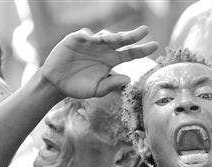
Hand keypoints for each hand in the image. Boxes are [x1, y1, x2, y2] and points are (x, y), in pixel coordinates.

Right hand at [40, 25, 157, 98]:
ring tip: (117, 38)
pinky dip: (88, 35)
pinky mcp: (76, 39)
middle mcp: (104, 50)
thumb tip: (128, 78)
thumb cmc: (78, 87)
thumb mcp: (96, 90)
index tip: (155, 45)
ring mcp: (90, 43)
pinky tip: (91, 38)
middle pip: (121, 40)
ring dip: (112, 35)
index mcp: (111, 61)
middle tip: (144, 31)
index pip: (130, 53)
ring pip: (105, 35)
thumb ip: (110, 85)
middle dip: (133, 35)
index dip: (142, 50)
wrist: (56, 84)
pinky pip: (84, 34)